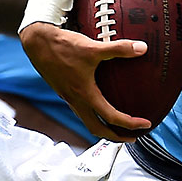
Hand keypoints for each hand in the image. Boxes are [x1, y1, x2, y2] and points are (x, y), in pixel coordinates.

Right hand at [19, 21, 151, 140]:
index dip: (130, 124)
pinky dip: (93, 115)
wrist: (37, 43)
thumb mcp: (93, 47)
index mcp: (85, 94)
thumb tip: (142, 48)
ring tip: (117, 126)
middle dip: (115, 137)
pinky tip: (99, 103)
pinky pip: (80, 110)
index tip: (144, 125)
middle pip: (96, 129)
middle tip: (132, 137)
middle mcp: (76, 100)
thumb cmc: (63, 46)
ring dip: (103, 128)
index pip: (110, 117)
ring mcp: (69, 97)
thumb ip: (119, 48)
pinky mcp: (64, 91)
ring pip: (87, 121)